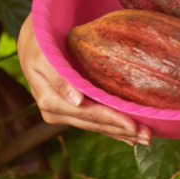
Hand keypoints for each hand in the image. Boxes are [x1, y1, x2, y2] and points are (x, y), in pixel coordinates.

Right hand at [18, 13, 151, 145]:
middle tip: (148, 136)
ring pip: (95, 126)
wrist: (31, 40)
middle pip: (94, 124)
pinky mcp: (70, 109)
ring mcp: (63, 112)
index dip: (112, 120)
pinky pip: (92, 121)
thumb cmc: (39, 43)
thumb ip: (59, 79)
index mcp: (49, 100)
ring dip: (120, 133)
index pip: (88, 114)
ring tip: (145, 138)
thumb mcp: (43, 56)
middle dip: (121, 131)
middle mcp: (56, 112)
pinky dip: (111, 128)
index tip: (134, 125)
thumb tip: (76, 102)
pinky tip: (128, 136)